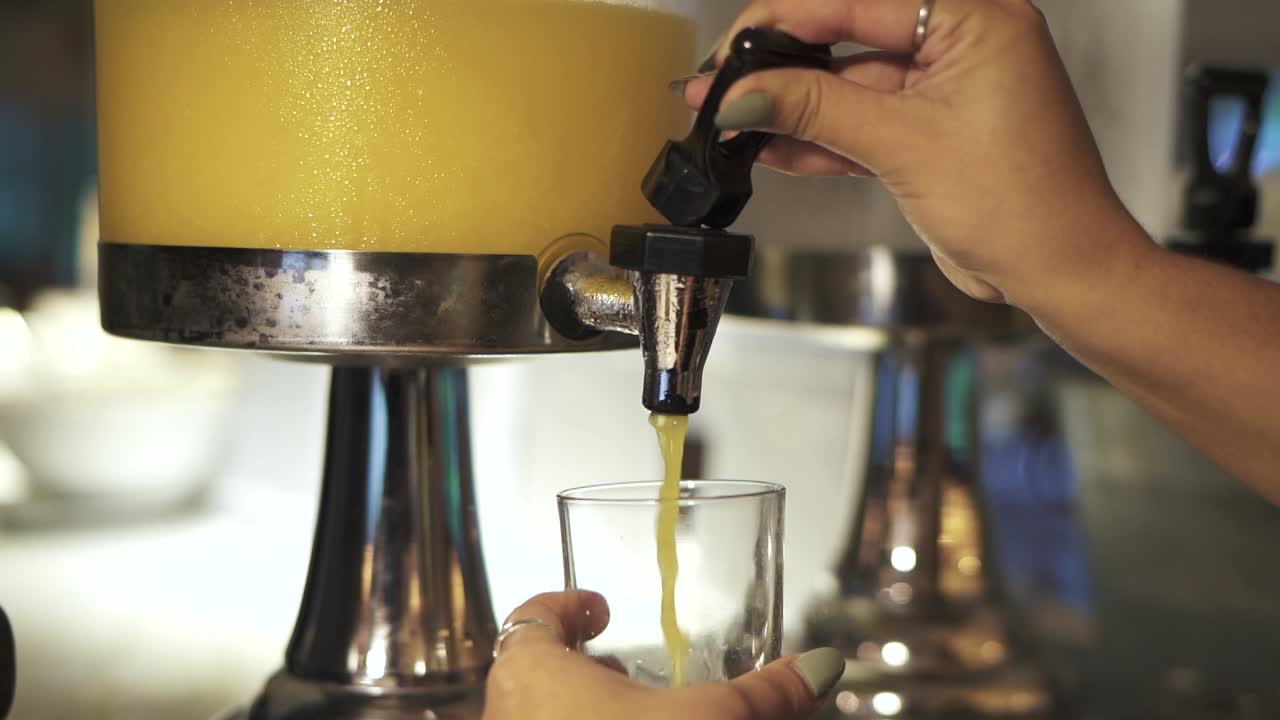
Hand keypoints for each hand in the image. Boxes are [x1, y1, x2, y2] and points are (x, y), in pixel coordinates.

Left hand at [483, 591, 843, 719]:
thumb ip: (764, 693)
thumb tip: (817, 667)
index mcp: (531, 670)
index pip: (532, 615)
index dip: (568, 604)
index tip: (600, 607)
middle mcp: (506, 711)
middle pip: (533, 669)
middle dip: (585, 668)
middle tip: (626, 670)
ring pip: (538, 717)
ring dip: (583, 713)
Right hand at [687, 0, 1153, 311]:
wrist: (1061, 271)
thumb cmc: (1025, 204)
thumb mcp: (903, 144)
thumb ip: (816, 111)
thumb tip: (744, 95)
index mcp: (975, 18)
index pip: (855, 0)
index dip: (784, 21)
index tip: (731, 50)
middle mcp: (963, 42)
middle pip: (849, 35)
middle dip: (781, 66)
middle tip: (721, 84)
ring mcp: (946, 89)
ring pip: (851, 84)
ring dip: (793, 107)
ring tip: (731, 121)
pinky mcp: (932, 131)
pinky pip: (865, 122)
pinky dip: (821, 138)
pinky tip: (771, 148)